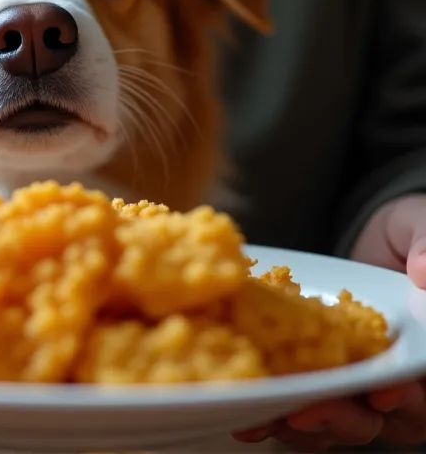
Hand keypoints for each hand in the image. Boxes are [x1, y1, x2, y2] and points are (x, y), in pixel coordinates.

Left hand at [233, 195, 425, 450]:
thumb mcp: (418, 228)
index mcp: (424, 353)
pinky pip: (298, 410)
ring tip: (266, 418)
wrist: (369, 237)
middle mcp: (395, 380)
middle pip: (376, 418)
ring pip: (334, 424)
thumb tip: (424, 270)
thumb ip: (425, 246)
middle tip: (305, 412)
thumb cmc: (408, 236)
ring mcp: (352, 385)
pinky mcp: (315, 380)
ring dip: (301, 426)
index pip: (423, 391)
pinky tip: (246, 418)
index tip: (383, 392)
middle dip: (342, 418)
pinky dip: (273, 418)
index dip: (408, 397)